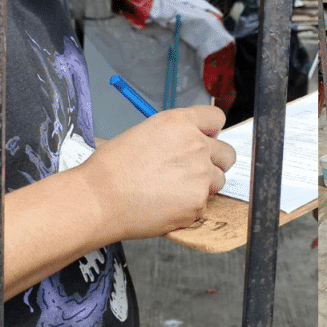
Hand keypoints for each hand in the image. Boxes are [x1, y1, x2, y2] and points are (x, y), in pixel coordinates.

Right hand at [76, 105, 235, 240]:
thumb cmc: (111, 168)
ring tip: (174, 190)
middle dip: (215, 161)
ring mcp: (201, 175)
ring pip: (219, 180)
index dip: (211, 131)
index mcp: (181, 123)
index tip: (206, 138)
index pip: (216, 119)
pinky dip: (189, 207)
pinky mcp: (198, 202)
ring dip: (204, 185)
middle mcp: (197, 145)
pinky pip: (203, 204)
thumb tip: (185, 144)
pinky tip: (166, 205)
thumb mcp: (143, 133)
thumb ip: (173, 135)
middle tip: (193, 170)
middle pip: (227, 153)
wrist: (100, 199)